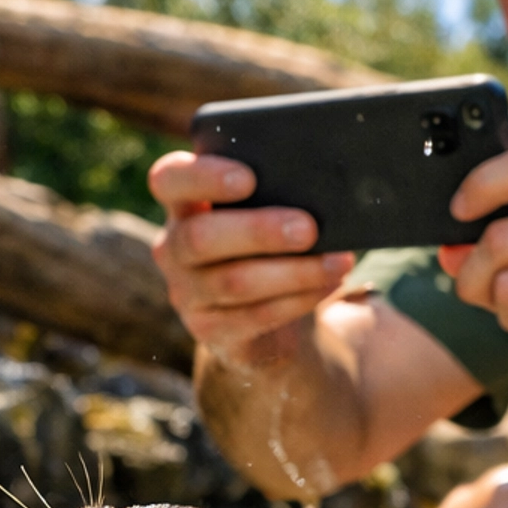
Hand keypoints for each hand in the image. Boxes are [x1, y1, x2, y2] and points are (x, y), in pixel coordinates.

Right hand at [149, 151, 354, 365]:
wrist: (265, 304)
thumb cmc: (266, 239)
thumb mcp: (262, 210)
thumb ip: (273, 192)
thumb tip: (326, 187)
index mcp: (182, 204)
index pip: (169, 180)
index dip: (203, 177)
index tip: (249, 178)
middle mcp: (173, 248)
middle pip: (201, 238)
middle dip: (259, 232)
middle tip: (309, 228)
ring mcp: (186, 293)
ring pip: (234, 282)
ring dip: (294, 272)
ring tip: (338, 262)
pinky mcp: (209, 330)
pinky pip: (255, 315)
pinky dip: (298, 299)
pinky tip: (329, 284)